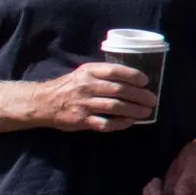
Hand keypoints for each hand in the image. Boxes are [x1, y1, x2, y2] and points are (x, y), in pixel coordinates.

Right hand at [29, 60, 156, 132]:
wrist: (42, 102)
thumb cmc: (69, 86)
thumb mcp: (83, 73)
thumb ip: (103, 74)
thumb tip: (133, 78)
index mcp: (89, 72)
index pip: (115, 71)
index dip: (133, 75)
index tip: (146, 81)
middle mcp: (86, 86)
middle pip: (118, 90)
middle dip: (139, 95)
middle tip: (153, 100)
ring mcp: (83, 104)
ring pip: (114, 106)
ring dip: (133, 110)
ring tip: (146, 112)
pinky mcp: (81, 120)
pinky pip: (104, 123)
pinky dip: (119, 123)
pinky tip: (129, 123)